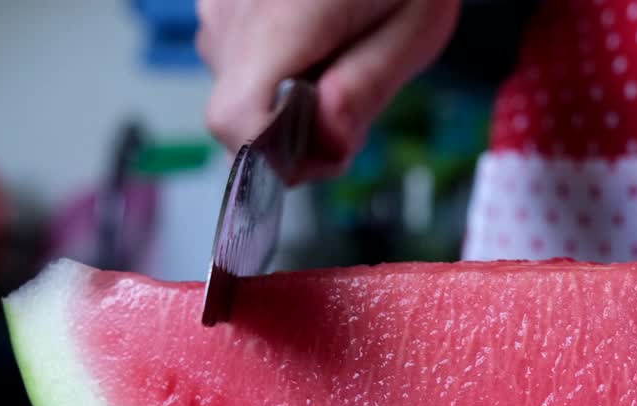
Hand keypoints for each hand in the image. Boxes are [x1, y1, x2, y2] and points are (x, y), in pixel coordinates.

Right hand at [196, 0, 458, 178]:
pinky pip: (237, 57)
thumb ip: (368, 88)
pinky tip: (316, 39)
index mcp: (281, 18)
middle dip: (292, 129)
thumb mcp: (415, 27)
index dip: (277, 158)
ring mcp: (220, 3)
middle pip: (235, 114)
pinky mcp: (221, 1)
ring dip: (285, 96)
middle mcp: (234, 11)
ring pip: (235, 88)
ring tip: (338, 54)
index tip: (325, 154)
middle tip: (350, 98)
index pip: (233, 121)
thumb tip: (327, 147)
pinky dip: (276, 66)